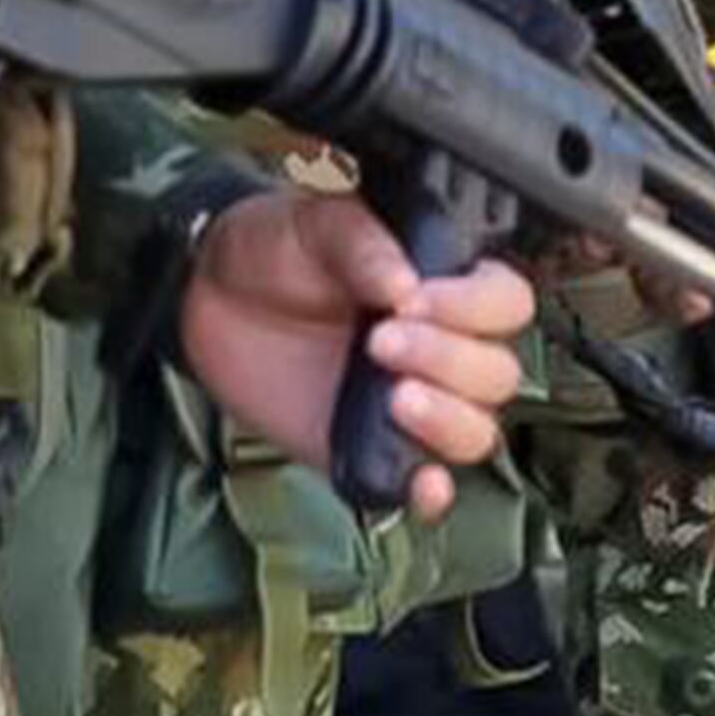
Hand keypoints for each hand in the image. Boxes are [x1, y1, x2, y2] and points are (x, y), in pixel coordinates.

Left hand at [179, 189, 536, 521]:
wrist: (207, 298)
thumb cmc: (273, 249)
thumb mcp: (314, 222)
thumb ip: (361, 244)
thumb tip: (404, 283)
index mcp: (446, 287)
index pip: (506, 302)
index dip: (475, 307)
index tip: (414, 302)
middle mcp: (443, 349)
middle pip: (497, 374)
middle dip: (450, 360)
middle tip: (380, 342)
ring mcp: (412, 405)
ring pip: (475, 431)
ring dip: (448, 420)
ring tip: (395, 398)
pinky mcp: (370, 451)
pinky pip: (419, 485)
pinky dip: (430, 492)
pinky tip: (422, 482)